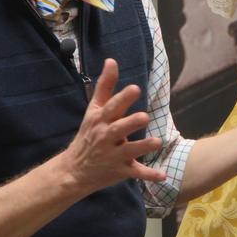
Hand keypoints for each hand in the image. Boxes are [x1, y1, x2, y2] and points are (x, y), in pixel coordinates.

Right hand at [58, 59, 165, 195]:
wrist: (73, 171)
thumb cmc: (89, 135)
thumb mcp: (93, 110)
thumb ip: (105, 86)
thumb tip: (112, 60)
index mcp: (101, 120)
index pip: (112, 107)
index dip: (123, 98)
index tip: (135, 89)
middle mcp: (106, 137)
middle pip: (119, 128)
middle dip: (131, 123)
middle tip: (144, 117)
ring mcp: (113, 155)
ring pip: (130, 150)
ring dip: (143, 147)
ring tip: (157, 142)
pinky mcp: (120, 171)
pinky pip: (136, 173)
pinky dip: (149, 175)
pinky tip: (163, 176)